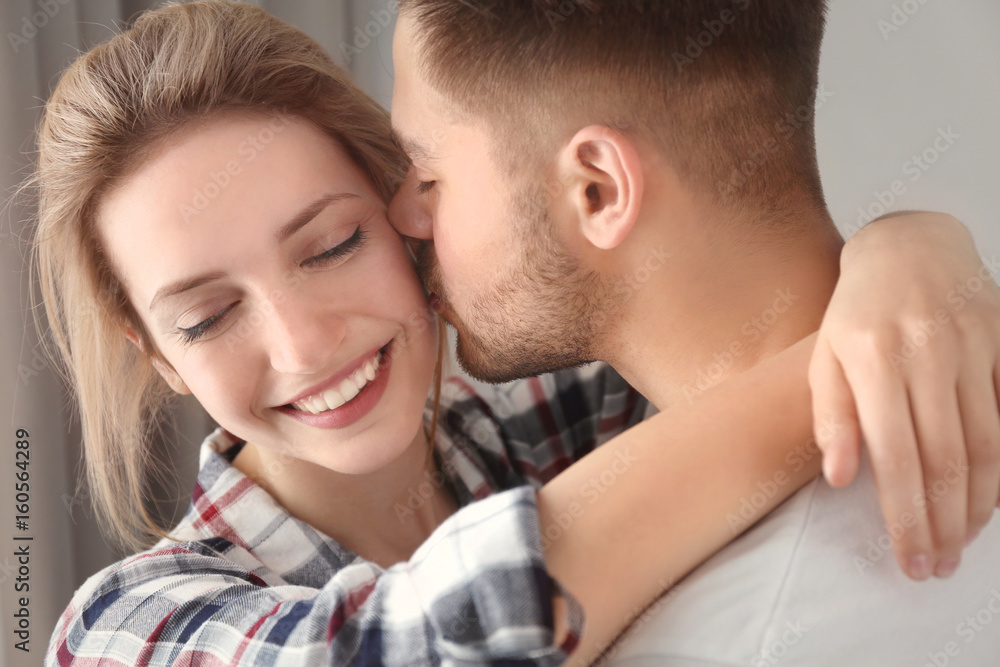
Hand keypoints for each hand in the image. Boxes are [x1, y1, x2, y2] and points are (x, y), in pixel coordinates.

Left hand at [809, 212, 999, 580]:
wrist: (910, 245)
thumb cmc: (856, 310)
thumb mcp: (825, 357)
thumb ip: (832, 418)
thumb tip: (841, 479)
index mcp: (875, 360)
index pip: (897, 458)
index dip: (906, 517)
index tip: (909, 560)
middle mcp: (928, 355)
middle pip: (947, 461)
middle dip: (944, 524)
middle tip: (938, 565)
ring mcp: (973, 348)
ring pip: (988, 445)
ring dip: (978, 504)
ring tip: (962, 541)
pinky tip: (989, 497)